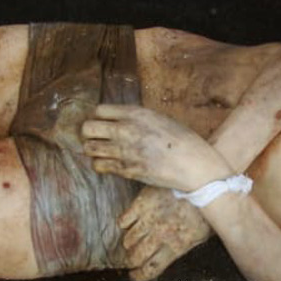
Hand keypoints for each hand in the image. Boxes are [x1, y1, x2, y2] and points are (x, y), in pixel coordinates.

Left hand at [81, 104, 231, 191]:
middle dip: (89, 133)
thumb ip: (136, 118)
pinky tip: (110, 164)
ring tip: (102, 151)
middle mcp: (126, 130)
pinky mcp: (126, 170)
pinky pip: (100, 166)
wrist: (193, 163)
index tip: (103, 123)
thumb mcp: (159, 118)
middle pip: (88, 128)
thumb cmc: (181, 140)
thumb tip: (118, 120)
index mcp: (135, 114)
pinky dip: (101, 165)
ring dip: (93, 150)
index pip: (99, 111)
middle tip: (97, 137)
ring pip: (89, 148)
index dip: (99, 117)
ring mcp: (124, 151)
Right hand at [117, 187, 212, 280]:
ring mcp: (149, 219)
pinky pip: (123, 221)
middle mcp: (160, 236)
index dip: (139, 275)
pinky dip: (124, 224)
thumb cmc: (204, 210)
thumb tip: (166, 257)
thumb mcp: (199, 235)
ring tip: (133, 239)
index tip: (134, 275)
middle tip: (132, 257)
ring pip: (128, 240)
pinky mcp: (142, 204)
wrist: (203, 182)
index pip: (150, 270)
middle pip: (135, 257)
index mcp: (176, 247)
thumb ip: (182, 246)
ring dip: (129, 243)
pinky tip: (130, 222)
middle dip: (132, 260)